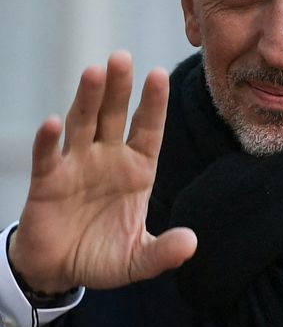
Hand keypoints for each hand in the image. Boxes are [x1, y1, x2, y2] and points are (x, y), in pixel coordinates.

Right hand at [8, 51, 196, 293]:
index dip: (153, 102)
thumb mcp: (138, 259)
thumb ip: (163, 252)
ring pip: (84, 123)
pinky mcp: (48, 180)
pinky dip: (49, 139)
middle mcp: (109, 157)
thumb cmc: (104, 254)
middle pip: (115, 114)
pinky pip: (49, 155)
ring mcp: (78, 164)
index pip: (148, 127)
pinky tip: (53, 121)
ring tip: (94, 72)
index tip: (159, 73)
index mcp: (138, 167)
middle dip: (119, 87)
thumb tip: (191, 244)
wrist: (61, 269)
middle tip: (122, 57)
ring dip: (87, 99)